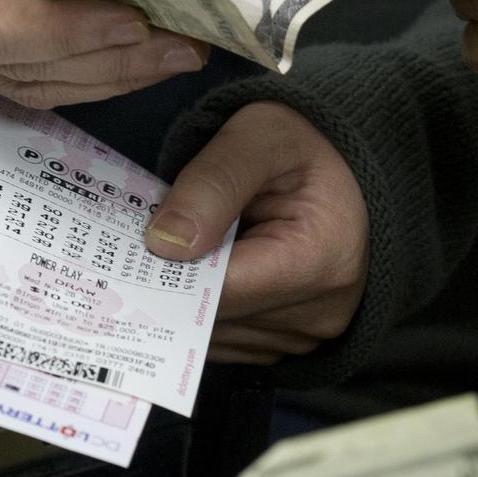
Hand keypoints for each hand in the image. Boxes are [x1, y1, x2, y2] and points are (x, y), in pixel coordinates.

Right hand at [0, 0, 208, 107]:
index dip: (65, 35)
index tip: (135, 21)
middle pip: (14, 65)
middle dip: (105, 61)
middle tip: (181, 47)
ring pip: (29, 79)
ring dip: (108, 73)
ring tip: (175, 52)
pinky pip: (35, 67)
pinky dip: (92, 65)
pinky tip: (143, 51)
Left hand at [144, 102, 368, 364]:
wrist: (352, 163)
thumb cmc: (307, 141)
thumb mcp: (259, 136)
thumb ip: (212, 183)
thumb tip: (162, 244)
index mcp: (320, 260)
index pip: (219, 289)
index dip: (166, 270)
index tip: (126, 250)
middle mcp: (321, 312)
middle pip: (213, 320)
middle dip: (171, 282)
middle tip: (137, 244)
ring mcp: (310, 334)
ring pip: (214, 337)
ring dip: (187, 299)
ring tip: (180, 248)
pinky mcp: (295, 340)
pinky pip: (230, 340)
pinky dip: (207, 308)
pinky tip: (204, 267)